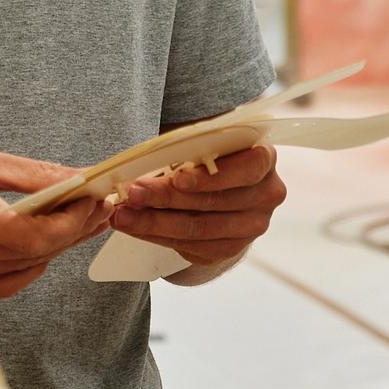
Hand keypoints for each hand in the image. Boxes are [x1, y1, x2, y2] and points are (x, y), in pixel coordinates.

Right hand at [0, 131, 110, 301]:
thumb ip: (26, 174)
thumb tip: (74, 177)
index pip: (36, 233)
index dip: (75, 221)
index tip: (98, 199)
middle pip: (36, 253)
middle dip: (75, 230)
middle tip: (100, 206)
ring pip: (23, 270)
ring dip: (56, 247)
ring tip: (78, 220)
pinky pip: (0, 286)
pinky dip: (27, 269)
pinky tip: (40, 250)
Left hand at [108, 143, 286, 277]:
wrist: (223, 185)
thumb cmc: (210, 152)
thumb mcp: (205, 140)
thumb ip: (188, 145)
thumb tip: (144, 157)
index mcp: (264, 159)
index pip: (246, 169)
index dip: (211, 177)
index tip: (177, 178)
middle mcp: (266, 195)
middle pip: (213, 202)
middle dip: (165, 198)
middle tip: (131, 193)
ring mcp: (251, 227)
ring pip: (197, 229)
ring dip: (153, 222)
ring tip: (122, 215)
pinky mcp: (230, 249)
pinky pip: (190, 247)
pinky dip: (156, 236)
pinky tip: (134, 226)